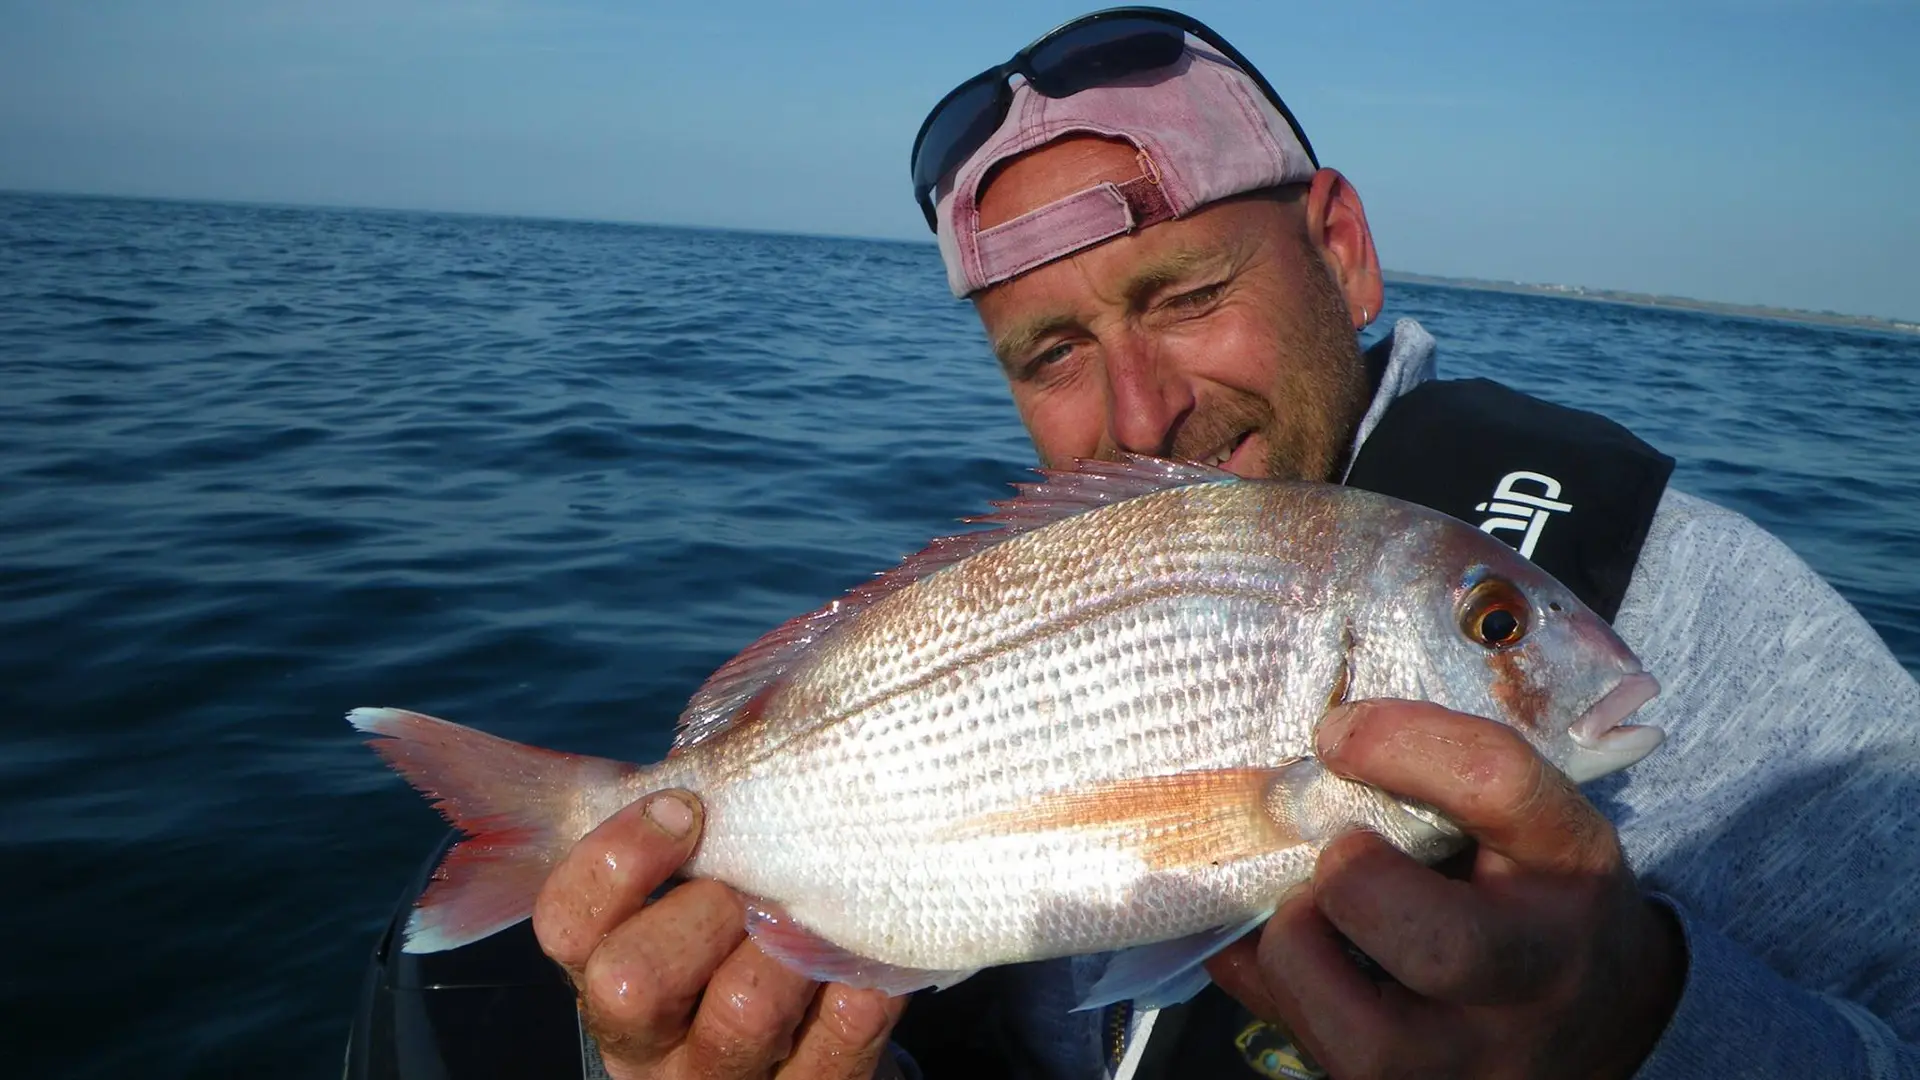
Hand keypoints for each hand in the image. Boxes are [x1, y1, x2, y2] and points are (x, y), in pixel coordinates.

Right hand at [532, 791, 907, 1078]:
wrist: (815, 1053)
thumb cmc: (750, 928)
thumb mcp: (694, 882)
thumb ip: (683, 818)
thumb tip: (721, 735)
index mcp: (602, 970)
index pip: (564, 918)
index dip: (618, 854)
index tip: (685, 804)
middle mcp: (648, 1040)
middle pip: (630, 977)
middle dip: (706, 905)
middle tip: (756, 877)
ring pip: (743, 1009)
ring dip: (791, 940)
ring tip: (817, 910)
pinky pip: (842, 1037)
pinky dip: (866, 977)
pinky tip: (871, 947)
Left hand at [1207, 700, 1685, 1079]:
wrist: (1598, 1015)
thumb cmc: (1531, 890)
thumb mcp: (1523, 818)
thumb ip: (1438, 778)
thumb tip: (1309, 753)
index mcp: (1570, 865)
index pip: (1499, 785)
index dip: (1402, 744)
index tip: (1337, 732)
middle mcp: (1538, 977)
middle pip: (1444, 948)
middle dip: (1352, 886)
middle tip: (1335, 854)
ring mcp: (1475, 1063)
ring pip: (1366, 1039)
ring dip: (1300, 951)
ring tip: (1309, 910)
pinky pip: (1310, 1049)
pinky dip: (1268, 985)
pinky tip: (1284, 945)